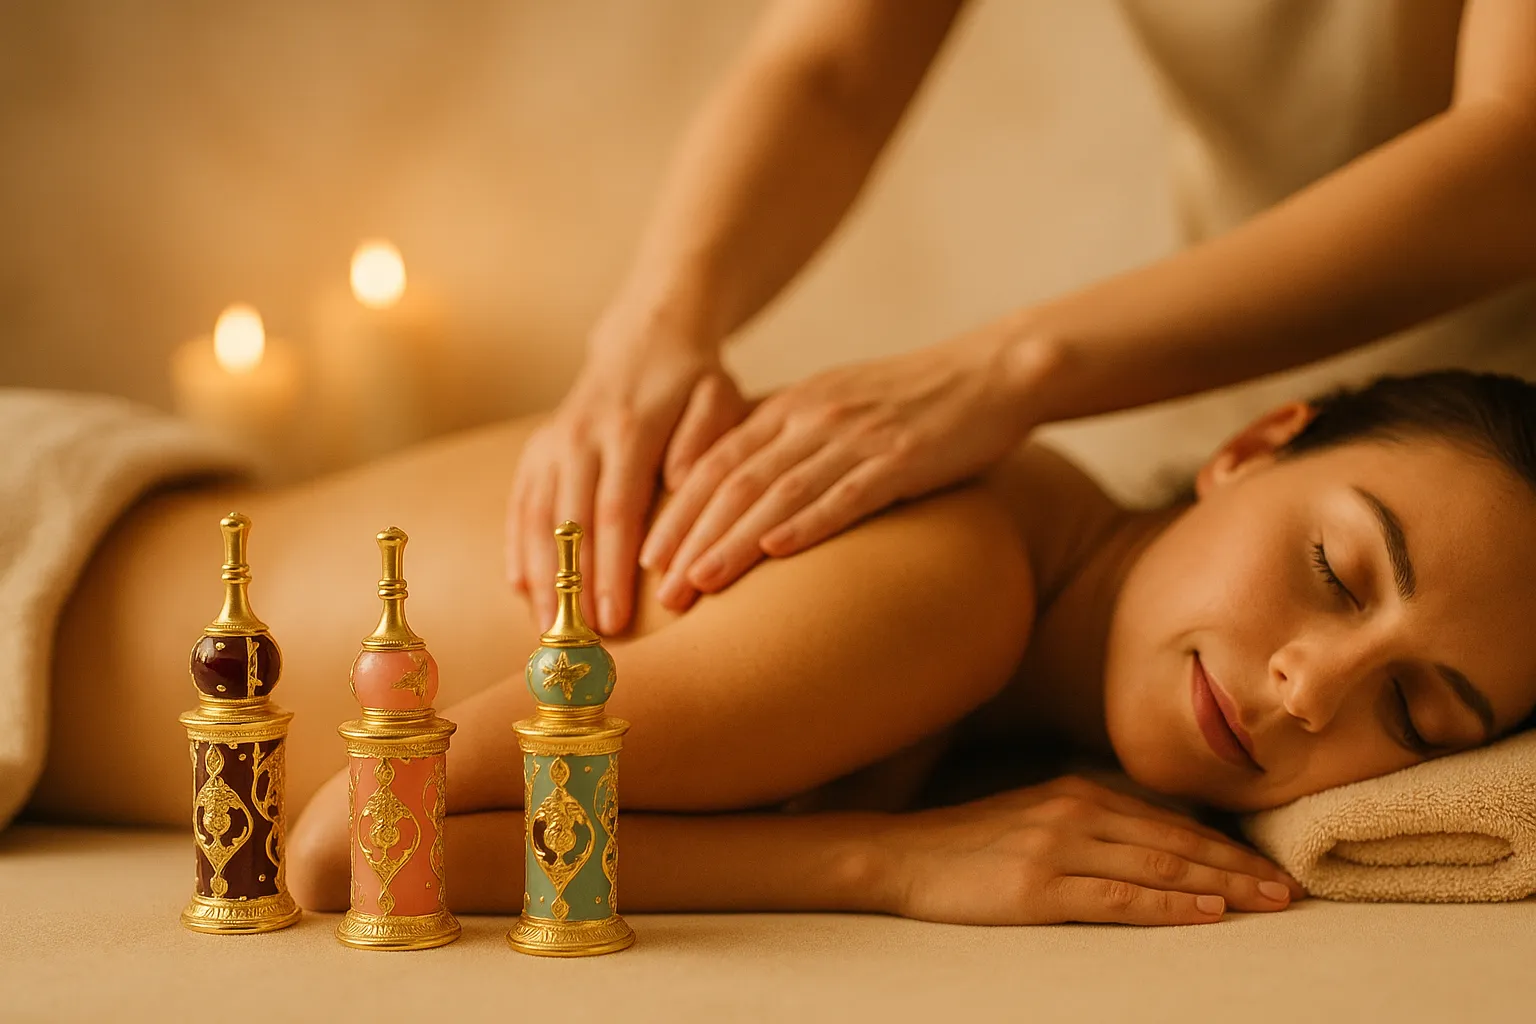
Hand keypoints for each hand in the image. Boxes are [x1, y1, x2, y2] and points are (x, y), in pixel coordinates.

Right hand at [506, 332, 749, 633]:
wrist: (646, 339)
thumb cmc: (694, 380)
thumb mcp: (718, 396)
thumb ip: (705, 439)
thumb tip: (684, 484)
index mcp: (628, 428)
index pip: (615, 510)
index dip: (609, 569)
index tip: (614, 619)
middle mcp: (580, 436)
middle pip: (569, 524)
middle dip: (571, 588)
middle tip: (578, 643)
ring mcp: (552, 443)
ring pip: (536, 519)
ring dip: (539, 579)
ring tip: (546, 632)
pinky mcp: (536, 451)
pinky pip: (519, 505)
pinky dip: (517, 547)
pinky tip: (519, 589)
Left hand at [638, 326, 1033, 610]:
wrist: (991, 374)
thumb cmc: (914, 402)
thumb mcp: (839, 408)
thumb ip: (792, 442)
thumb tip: (746, 491)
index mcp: (793, 408)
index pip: (716, 463)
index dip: (677, 511)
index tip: (647, 557)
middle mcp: (813, 419)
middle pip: (734, 483)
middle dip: (690, 538)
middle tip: (658, 591)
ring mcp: (855, 438)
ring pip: (777, 494)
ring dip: (732, 543)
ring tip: (698, 585)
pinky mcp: (900, 460)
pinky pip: (845, 496)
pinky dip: (806, 526)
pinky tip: (777, 556)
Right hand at [879, 775, 1305, 925]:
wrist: (901, 858)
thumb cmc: (968, 845)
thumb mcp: (1034, 817)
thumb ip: (1090, 824)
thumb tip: (1151, 845)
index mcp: (1078, 793)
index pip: (1171, 823)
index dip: (1227, 847)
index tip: (1271, 869)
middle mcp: (1075, 812)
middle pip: (1177, 844)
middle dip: (1240, 868)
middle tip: (1291, 891)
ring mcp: (1057, 848)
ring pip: (1160, 868)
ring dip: (1222, 887)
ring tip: (1268, 903)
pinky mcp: (1039, 887)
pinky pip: (1119, 898)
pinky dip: (1169, 906)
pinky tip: (1207, 914)